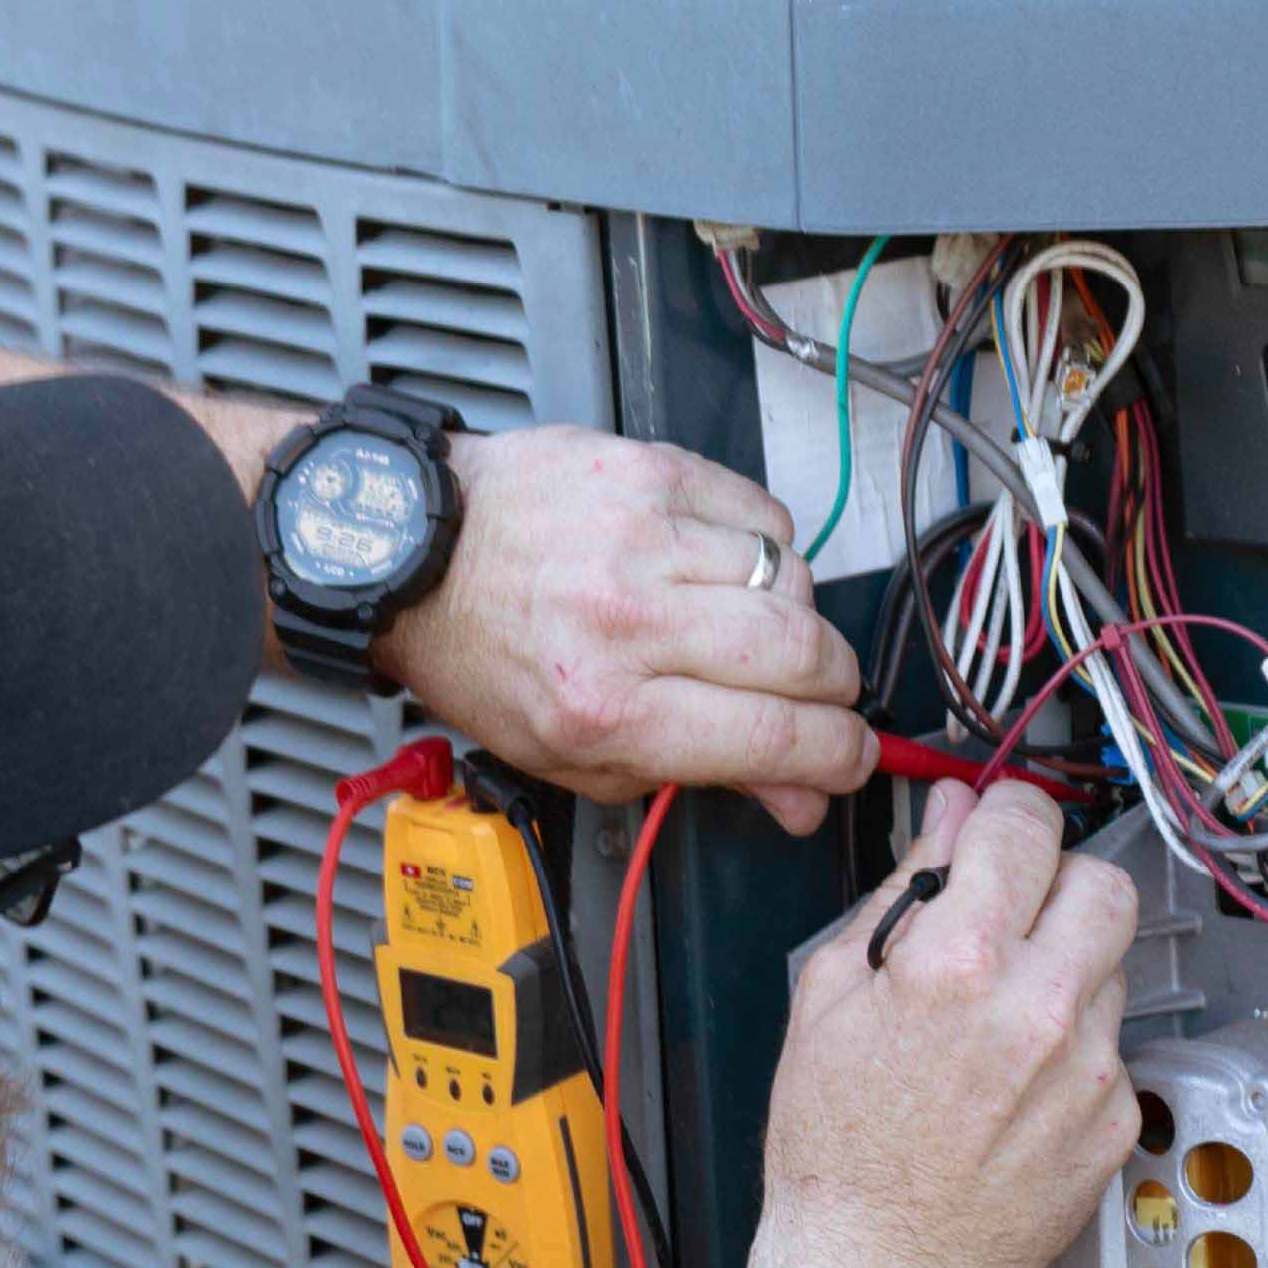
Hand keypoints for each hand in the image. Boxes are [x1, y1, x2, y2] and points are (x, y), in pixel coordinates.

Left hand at [375, 426, 871, 828]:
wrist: (418, 552)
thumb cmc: (484, 658)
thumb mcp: (573, 754)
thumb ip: (694, 777)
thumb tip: (798, 796)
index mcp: (605, 709)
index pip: (773, 737)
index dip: (837, 754)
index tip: (848, 756)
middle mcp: (628, 621)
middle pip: (803, 654)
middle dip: (831, 686)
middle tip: (813, 696)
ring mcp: (645, 537)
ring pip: (794, 580)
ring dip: (793, 614)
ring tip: (743, 626)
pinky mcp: (653, 471)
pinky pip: (762, 512)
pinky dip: (762, 547)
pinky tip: (719, 566)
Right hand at [747, 781, 1141, 1267]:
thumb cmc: (835, 1152)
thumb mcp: (827, 1000)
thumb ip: (898, 898)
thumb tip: (946, 825)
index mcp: (958, 964)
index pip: (1025, 826)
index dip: (1007, 811)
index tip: (998, 821)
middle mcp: (1038, 1007)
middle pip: (1102, 882)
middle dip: (1059, 880)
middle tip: (1014, 912)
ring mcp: (1088, 1068)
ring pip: (1113, 964)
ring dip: (1066, 966)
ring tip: (999, 1018)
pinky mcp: (1115, 1120)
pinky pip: (1111, 1045)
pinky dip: (1071, 1046)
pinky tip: (1014, 1084)